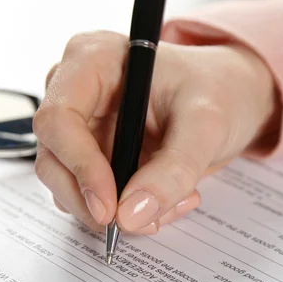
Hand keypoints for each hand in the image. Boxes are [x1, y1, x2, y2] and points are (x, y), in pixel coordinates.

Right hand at [33, 31, 278, 234]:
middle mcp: (77, 91)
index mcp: (93, 59)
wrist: (229, 98)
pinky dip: (123, 212)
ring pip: (67, 185)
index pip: (58, 119)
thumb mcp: (207, 123)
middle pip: (53, 158)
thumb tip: (130, 215)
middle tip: (138, 222)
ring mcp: (81, 126)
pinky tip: (163, 201)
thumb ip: (173, 168)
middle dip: (93, 200)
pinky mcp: (91, 154)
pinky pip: (89, 196)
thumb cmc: (218, 89)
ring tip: (172, 202)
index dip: (79, 166)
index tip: (110, 207)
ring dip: (114, 211)